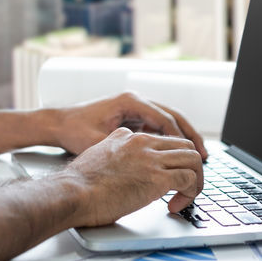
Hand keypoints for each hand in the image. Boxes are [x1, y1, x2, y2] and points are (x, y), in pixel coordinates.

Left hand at [48, 91, 207, 160]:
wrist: (58, 122)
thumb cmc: (74, 130)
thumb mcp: (98, 141)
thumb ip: (123, 148)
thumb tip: (146, 160)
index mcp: (130, 101)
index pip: (164, 119)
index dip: (179, 139)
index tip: (190, 156)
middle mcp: (136, 100)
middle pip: (172, 115)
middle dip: (189, 135)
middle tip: (203, 154)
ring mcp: (135, 106)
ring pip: (168, 119)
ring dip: (183, 135)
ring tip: (197, 153)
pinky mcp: (132, 115)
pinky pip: (158, 125)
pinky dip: (170, 137)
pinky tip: (177, 153)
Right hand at [61, 127, 203, 224]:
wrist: (72, 192)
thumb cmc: (79, 183)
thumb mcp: (96, 155)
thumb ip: (112, 153)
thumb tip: (118, 164)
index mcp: (129, 137)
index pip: (164, 141)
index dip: (170, 161)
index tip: (168, 178)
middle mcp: (143, 143)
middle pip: (185, 145)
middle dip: (191, 167)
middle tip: (185, 187)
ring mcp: (151, 159)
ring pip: (194, 159)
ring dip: (195, 180)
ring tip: (185, 197)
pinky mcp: (157, 179)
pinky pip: (189, 179)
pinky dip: (190, 194)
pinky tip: (174, 206)